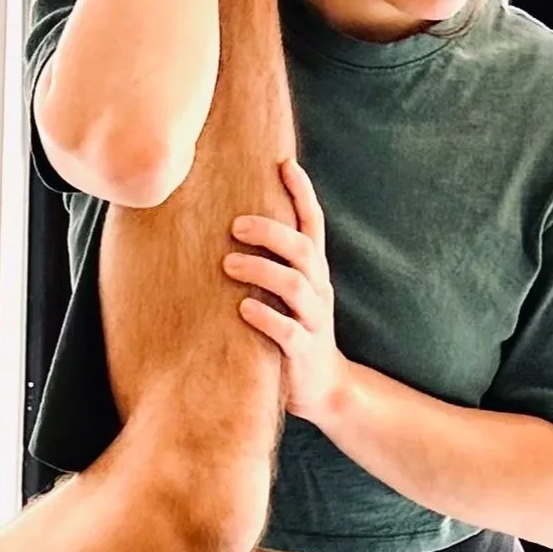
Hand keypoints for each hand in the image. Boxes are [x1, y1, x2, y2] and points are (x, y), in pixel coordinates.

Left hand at [224, 162, 350, 426]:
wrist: (323, 387)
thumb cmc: (295, 330)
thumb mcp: (290, 292)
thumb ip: (273, 261)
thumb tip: (230, 222)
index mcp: (315, 271)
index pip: (313, 224)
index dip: (303, 193)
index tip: (285, 164)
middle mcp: (318, 289)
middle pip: (303, 249)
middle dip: (271, 232)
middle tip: (235, 224)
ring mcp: (313, 320)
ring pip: (295, 285)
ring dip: (262, 270)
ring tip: (228, 263)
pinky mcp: (303, 351)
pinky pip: (288, 331)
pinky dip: (265, 318)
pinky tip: (242, 310)